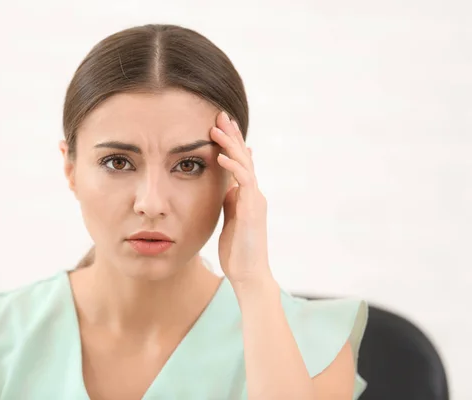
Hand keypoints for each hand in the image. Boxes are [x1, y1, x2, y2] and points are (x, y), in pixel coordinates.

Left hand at [211, 111, 272, 285]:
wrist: (248, 274)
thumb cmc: (237, 250)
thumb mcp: (230, 219)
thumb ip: (230, 201)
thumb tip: (226, 186)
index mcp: (248, 195)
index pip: (240, 162)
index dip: (231, 143)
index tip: (218, 125)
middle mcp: (254, 193)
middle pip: (244, 156)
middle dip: (231, 134)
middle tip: (219, 114)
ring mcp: (255, 200)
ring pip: (245, 164)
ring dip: (231, 144)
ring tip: (216, 128)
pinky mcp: (252, 210)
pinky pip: (244, 182)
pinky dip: (233, 167)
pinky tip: (221, 156)